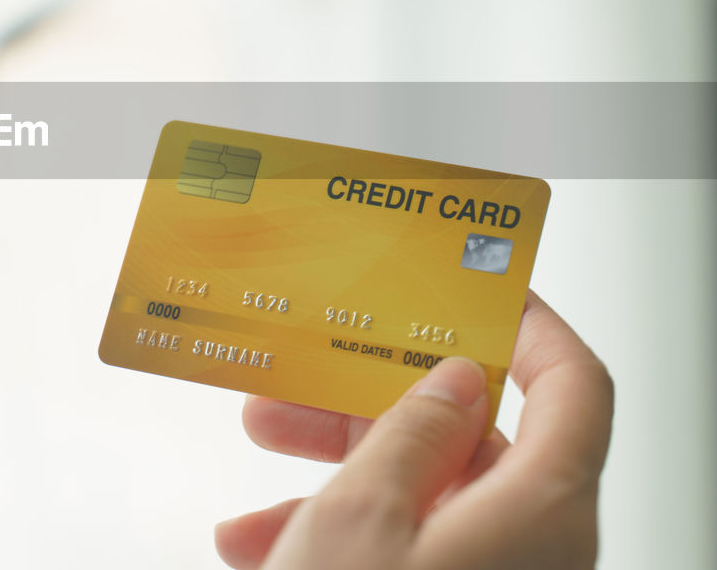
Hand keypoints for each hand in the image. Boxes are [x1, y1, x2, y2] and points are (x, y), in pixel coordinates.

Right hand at [215, 292, 613, 569]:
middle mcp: (535, 551)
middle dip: (376, 403)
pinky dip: (340, 535)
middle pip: (475, 440)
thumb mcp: (362, 518)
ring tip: (258, 457)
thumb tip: (453, 380)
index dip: (531, 327)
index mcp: (541, 512)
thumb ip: (410, 432)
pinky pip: (407, 553)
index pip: (575, 387)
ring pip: (428, 498)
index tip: (475, 291)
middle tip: (310, 375)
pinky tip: (260, 542)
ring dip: (340, 470)